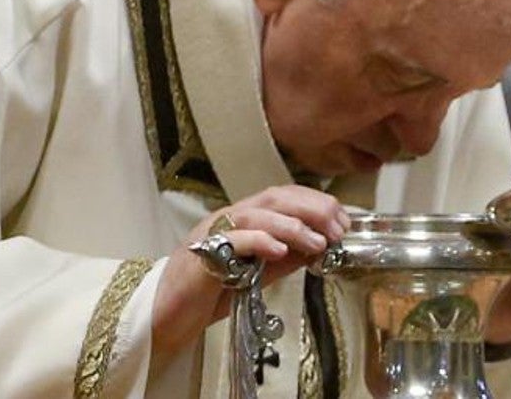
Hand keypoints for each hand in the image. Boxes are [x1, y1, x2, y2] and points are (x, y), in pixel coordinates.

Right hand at [151, 186, 350, 370]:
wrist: (166, 315)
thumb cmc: (210, 293)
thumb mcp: (259, 273)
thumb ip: (286, 258)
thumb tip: (322, 246)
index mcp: (244, 218)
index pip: (284, 195)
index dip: (317, 202)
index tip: (343, 221)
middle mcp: (228, 218)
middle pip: (274, 198)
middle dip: (312, 209)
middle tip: (337, 229)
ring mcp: (213, 234)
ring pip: (255, 215)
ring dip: (292, 226)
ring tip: (317, 243)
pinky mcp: (201, 256)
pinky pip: (231, 241)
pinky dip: (258, 241)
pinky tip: (279, 250)